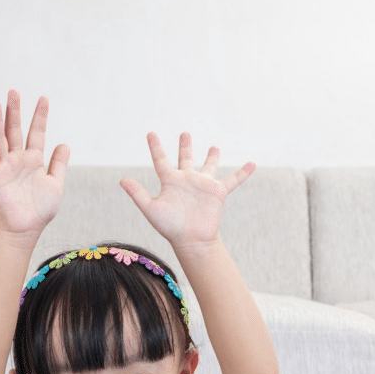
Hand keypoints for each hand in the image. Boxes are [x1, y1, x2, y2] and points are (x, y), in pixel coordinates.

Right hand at [0, 91, 69, 238]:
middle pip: (15, 130)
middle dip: (15, 111)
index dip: (40, 116)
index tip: (43, 98)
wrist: (26, 228)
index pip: (36, 133)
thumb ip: (58, 164)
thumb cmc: (40, 210)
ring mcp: (4, 166)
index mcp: (33, 160)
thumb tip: (65, 144)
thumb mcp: (55, 184)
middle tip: (14, 91)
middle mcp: (17, 159)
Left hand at [119, 131, 254, 248]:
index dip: (155, 147)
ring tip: (215, 146)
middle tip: (185, 133)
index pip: (161, 160)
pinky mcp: (218, 192)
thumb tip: (122, 180)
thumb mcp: (151, 208)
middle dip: (186, 146)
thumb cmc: (170, 227)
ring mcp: (203, 185)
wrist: (191, 240)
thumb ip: (138, 194)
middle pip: (186, 158)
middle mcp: (187, 180)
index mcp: (170, 181)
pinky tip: (253, 163)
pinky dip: (243, 173)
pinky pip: (233, 180)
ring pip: (208, 166)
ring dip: (212, 157)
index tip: (150, 133)